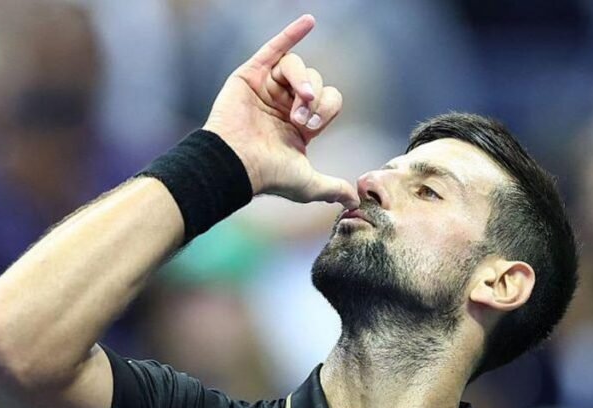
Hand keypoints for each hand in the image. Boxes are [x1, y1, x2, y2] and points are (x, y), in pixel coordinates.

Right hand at [202, 14, 358, 208]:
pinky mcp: (250, 76)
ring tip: (298, 99)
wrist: (237, 164)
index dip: (325, 110)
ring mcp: (266, 88)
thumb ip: (332, 188)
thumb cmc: (268, 175)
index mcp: (299, 125)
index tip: (311, 129)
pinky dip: (291, 33)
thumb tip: (354, 201)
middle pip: (315, 82)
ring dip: (302, 81)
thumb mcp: (308, 184)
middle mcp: (284, 103)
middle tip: (301, 119)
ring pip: (297, 67)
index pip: (328, 101)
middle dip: (314, 100)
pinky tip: (310, 21)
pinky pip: (274, 48)